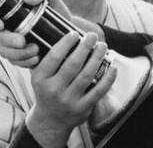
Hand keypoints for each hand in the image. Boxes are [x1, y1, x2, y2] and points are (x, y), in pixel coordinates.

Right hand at [0, 0, 74, 67]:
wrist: (70, 30)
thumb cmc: (55, 10)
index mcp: (8, 13)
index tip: (1, 24)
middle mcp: (7, 29)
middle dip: (8, 40)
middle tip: (22, 40)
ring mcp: (13, 45)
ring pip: (5, 52)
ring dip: (18, 53)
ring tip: (35, 50)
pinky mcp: (21, 57)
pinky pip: (16, 63)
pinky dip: (25, 62)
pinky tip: (37, 58)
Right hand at [25, 31, 116, 147]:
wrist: (51, 120)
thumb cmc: (47, 90)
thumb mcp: (40, 76)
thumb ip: (47, 58)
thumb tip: (63, 32)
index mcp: (40, 79)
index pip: (54, 56)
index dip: (66, 43)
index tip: (75, 33)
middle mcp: (53, 90)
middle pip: (73, 64)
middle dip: (85, 47)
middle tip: (93, 36)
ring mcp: (69, 100)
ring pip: (87, 75)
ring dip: (98, 58)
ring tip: (103, 46)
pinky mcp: (83, 108)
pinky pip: (99, 90)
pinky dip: (108, 78)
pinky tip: (113, 67)